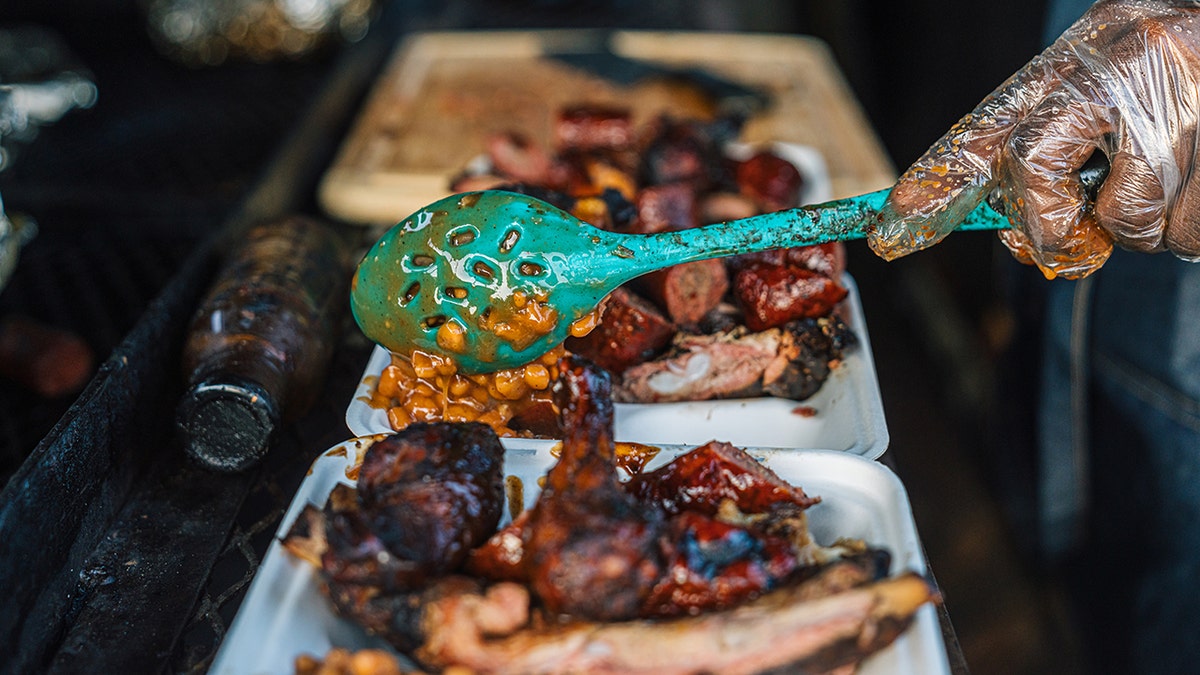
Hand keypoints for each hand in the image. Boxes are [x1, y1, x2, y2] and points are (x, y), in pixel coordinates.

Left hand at [868, 0, 1199, 278]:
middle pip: (1032, 173)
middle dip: (1044, 223)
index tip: (893, 231)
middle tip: (1075, 231)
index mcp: (1090, 46)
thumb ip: (1064, 140)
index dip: (936, 184)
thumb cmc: (1195, 69)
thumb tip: (1015, 228)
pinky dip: (1198, 226)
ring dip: (1152, 224)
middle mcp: (1128, 66)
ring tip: (1189, 172)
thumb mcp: (1123, 75)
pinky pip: (1188, 235)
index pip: (988, 122)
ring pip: (1128, 223)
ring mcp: (1184, 107)